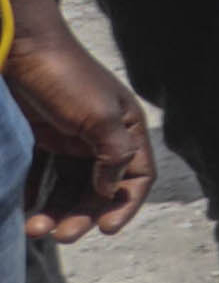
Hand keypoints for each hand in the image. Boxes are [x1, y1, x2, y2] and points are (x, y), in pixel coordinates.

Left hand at [11, 31, 158, 240]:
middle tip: (62, 235)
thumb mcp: (99, 116)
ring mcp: (67, 138)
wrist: (18, 47)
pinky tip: (22, 211)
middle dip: (82, 214)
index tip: (105, 229)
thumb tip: (108, 190)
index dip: (124, 205)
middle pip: (98, 189)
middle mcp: (100, 136)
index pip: (136, 177)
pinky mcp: (37, 138)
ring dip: (54, 211)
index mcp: (125, 129)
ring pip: (66, 187)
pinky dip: (32, 196)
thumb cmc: (64, 78)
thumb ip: (114, 154)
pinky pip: (38, 176)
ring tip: (35, 229)